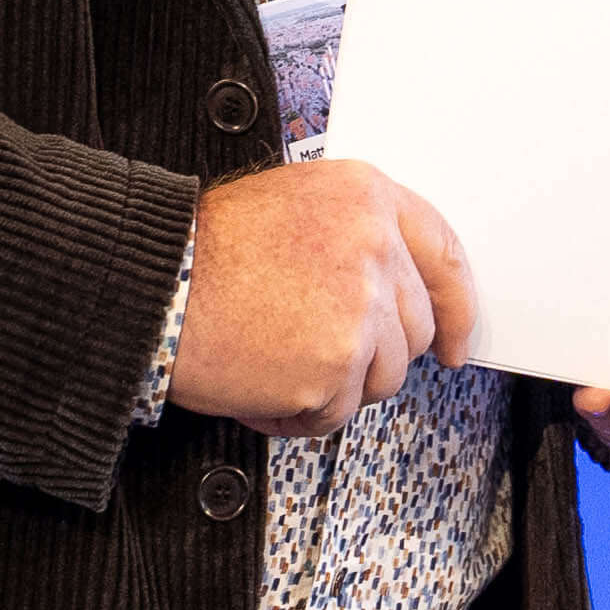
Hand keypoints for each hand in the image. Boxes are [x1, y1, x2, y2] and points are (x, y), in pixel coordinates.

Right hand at [168, 160, 474, 438]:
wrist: (151, 285)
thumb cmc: (201, 252)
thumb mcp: (292, 206)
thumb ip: (354, 237)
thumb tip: (396, 294)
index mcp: (366, 197)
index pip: (444, 254)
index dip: (458, 307)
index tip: (457, 342)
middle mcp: (373, 246)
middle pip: (416, 330)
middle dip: (373, 357)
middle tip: (318, 356)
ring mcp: (359, 307)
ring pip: (383, 377)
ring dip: (335, 385)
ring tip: (277, 360)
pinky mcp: (335, 364)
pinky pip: (337, 412)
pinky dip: (299, 413)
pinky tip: (261, 383)